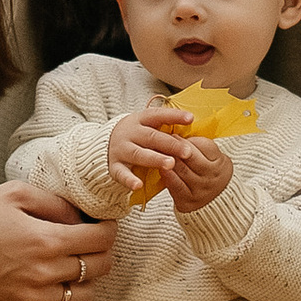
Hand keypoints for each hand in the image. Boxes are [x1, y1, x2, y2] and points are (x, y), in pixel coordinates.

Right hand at [0, 183, 108, 300]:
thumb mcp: (15, 194)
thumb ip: (55, 203)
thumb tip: (82, 217)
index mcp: (46, 240)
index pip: (100, 239)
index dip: (109, 230)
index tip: (106, 225)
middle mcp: (45, 273)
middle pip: (99, 267)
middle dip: (103, 251)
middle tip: (93, 241)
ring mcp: (35, 298)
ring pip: (86, 295)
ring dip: (87, 279)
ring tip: (75, 264)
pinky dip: (67, 298)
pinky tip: (56, 282)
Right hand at [106, 108, 230, 214]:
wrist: (106, 143)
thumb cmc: (137, 135)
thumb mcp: (148, 127)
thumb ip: (166, 128)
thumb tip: (194, 127)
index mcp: (141, 120)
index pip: (158, 115)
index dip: (174, 116)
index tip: (191, 118)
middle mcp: (130, 133)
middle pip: (151, 137)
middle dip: (170, 144)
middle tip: (188, 151)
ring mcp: (121, 149)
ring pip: (139, 154)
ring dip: (155, 159)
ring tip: (170, 164)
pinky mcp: (115, 166)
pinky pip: (121, 173)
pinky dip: (129, 180)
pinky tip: (138, 185)